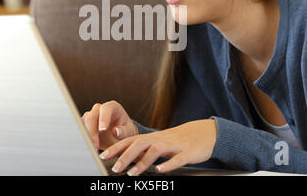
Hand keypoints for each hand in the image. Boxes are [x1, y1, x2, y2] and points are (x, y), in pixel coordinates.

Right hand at [81, 100, 138, 150]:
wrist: (118, 136)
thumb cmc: (125, 131)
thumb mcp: (129, 131)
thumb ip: (124, 131)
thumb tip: (115, 131)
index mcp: (112, 107)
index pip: (106, 109)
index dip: (103, 118)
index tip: (103, 129)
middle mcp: (99, 109)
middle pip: (91, 117)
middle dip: (92, 132)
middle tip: (95, 146)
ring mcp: (90, 116)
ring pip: (82, 123)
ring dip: (85, 137)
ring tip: (91, 149)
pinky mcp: (84, 125)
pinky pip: (79, 130)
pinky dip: (82, 139)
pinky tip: (85, 148)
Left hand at [99, 119, 217, 175]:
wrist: (204, 133)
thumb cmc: (178, 141)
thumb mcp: (159, 143)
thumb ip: (143, 150)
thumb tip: (123, 159)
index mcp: (152, 138)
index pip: (130, 141)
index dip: (116, 148)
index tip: (103, 156)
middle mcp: (160, 139)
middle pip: (139, 144)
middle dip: (125, 156)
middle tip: (115, 168)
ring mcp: (174, 145)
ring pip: (155, 150)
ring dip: (142, 162)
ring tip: (132, 173)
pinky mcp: (187, 152)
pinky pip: (177, 158)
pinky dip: (168, 164)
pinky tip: (160, 171)